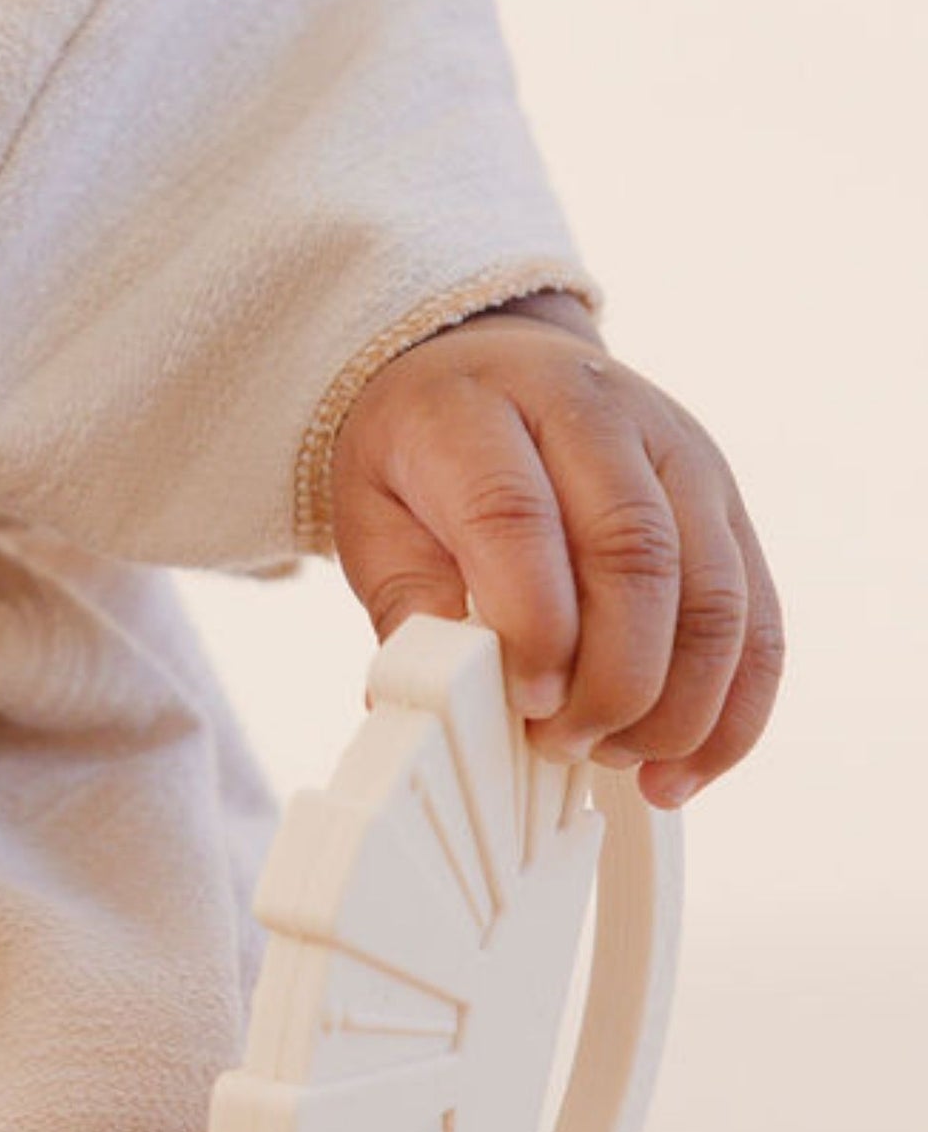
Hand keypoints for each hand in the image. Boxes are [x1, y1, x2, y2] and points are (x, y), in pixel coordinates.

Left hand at [327, 292, 784, 807]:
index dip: (533, 622)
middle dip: (613, 677)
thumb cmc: (422, 460)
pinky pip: (757, 613)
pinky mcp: (726, 503)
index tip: (526, 702)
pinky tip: (686, 763)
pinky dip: (733, 704)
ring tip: (622, 761)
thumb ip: (408, 602)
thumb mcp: (374, 517)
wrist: (485, 368)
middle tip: (564, 743)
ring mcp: (678, 456)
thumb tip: (433, 703)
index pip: (520, 517)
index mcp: (484, 414)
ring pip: (715, 590)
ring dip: (680, 701)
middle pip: (638, 555)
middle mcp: (598, 418)